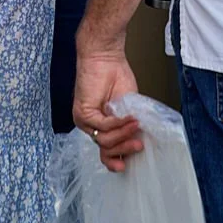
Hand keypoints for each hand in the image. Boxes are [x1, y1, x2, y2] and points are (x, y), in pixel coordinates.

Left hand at [72, 44, 141, 172]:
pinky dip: (118, 123)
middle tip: (139, 145)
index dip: (114, 160)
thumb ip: (129, 123)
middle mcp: (90, 126)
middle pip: (105, 149)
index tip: (125, 166)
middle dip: (124, 149)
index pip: (104, 151)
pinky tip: (129, 118)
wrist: (105, 55)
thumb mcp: (128, 106)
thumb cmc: (116, 75)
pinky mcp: (83, 112)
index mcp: (100, 126)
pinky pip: (102, 126)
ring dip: (123, 134)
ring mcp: (85, 121)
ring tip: (136, 125)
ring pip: (104, 140)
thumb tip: (139, 140)